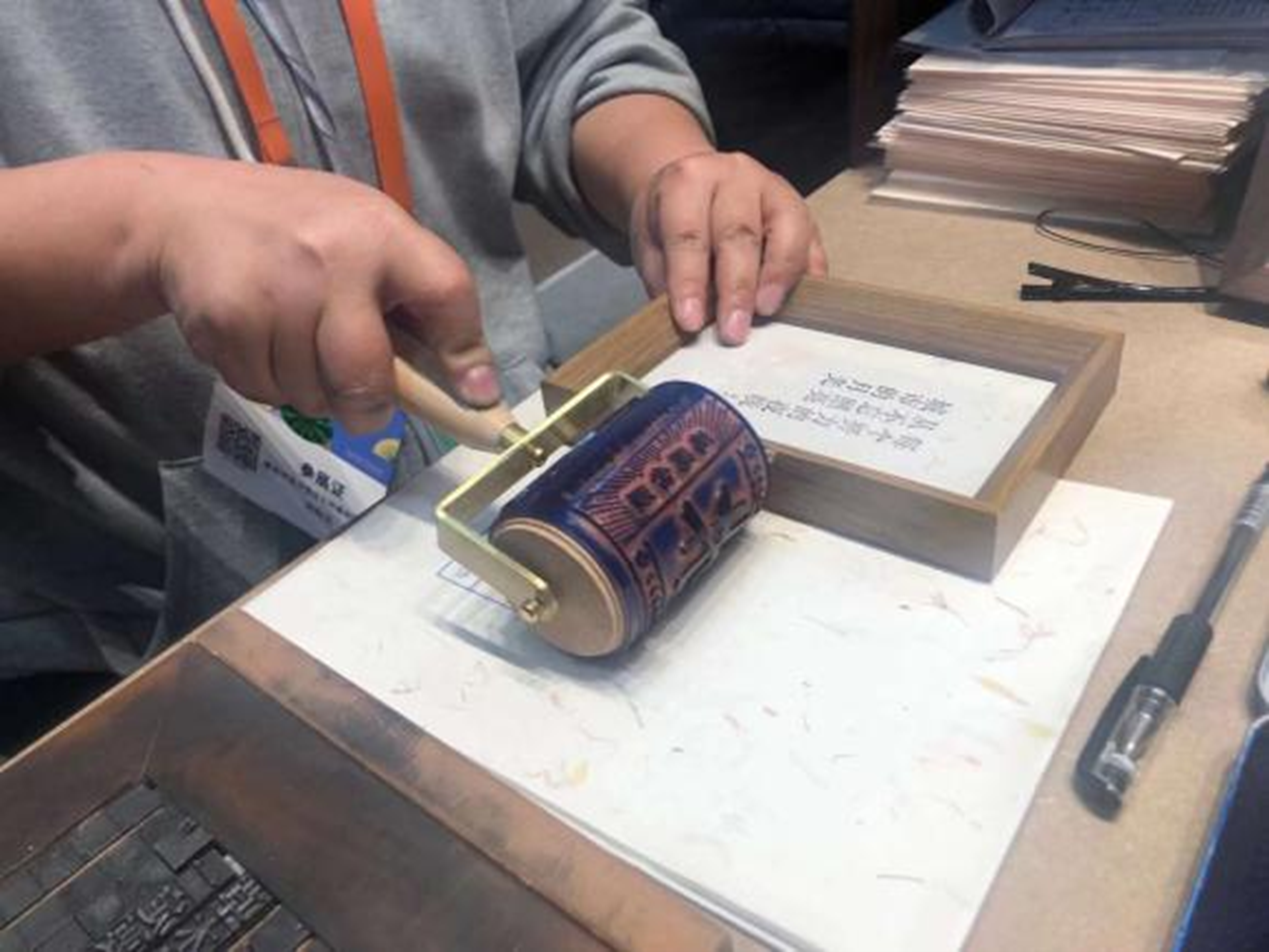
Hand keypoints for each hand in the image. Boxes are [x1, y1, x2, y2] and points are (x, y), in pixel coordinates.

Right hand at [146, 156, 499, 432]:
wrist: (188, 212)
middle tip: (366, 408)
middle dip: (369, 408)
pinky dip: (269, 385)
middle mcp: (332, 258)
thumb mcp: (367, 237)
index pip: (446, 294)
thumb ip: (413, 299)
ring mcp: (276, 291)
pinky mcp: (228, 321)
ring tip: (299, 348)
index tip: (476, 396)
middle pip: (365, 375)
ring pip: (312, 395)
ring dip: (312, 394)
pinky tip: (261, 342)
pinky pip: (265, 391)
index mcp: (382, 232)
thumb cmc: (300, 231)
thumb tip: (470, 388)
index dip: (466, 354)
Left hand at [629, 151, 827, 344]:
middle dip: (736, 289)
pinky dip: (807, 277)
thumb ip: (667, 280)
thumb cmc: (671, 222)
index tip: (690, 322)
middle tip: (733, 331)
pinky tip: (797, 304)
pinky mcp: (801, 210)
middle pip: (740, 234)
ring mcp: (773, 189)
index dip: (689, 281)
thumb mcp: (652, 245)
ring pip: (786, 232)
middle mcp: (734, 176)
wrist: (694, 188)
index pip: (688, 234)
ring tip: (766, 312)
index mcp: (688, 181)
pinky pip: (812, 244)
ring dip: (778, 278)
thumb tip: (691, 325)